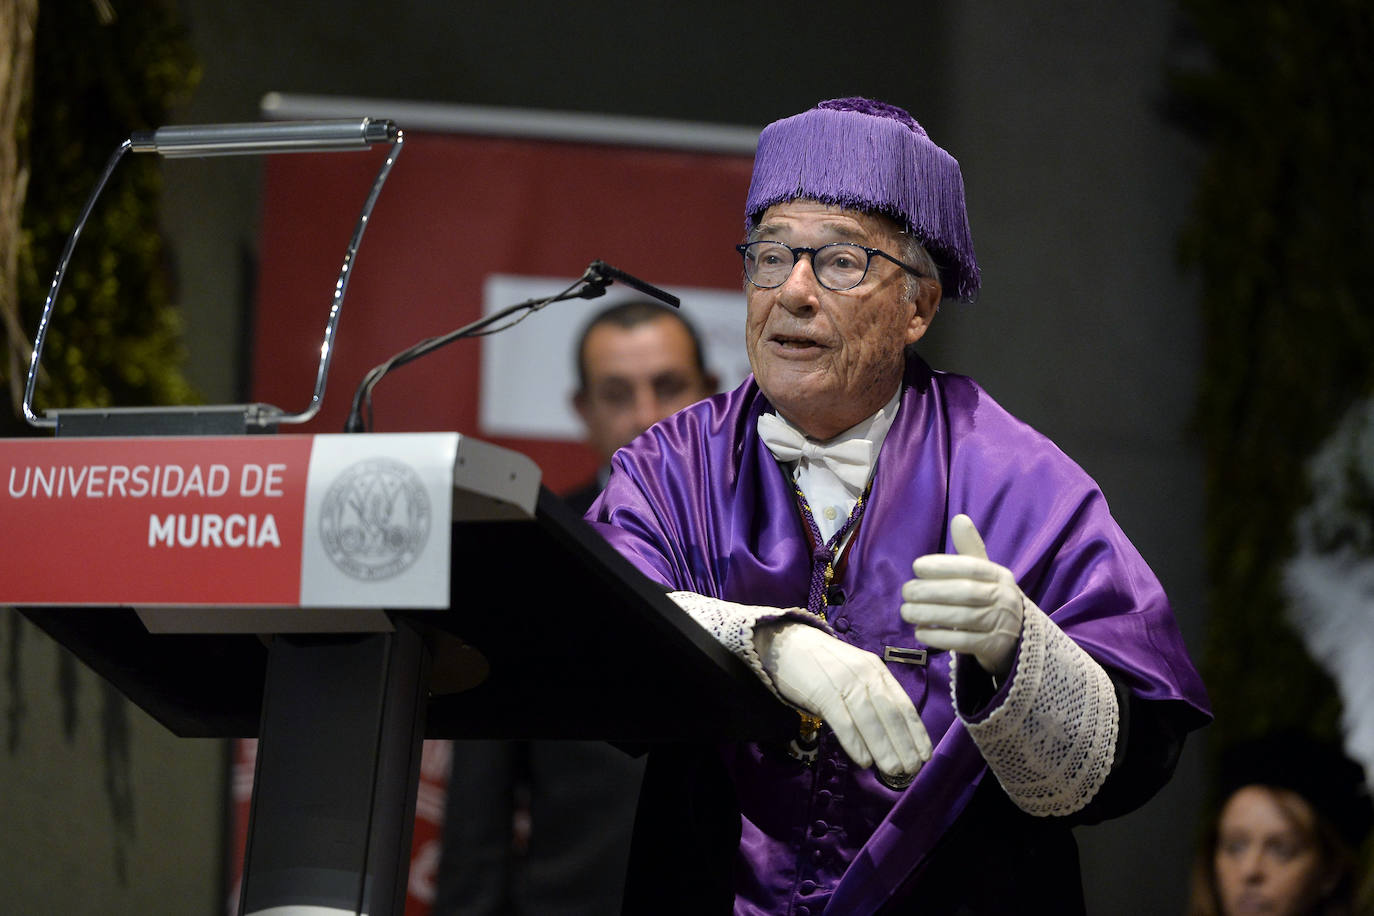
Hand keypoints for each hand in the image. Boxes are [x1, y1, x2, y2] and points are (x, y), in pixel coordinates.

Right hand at [756, 622, 931, 779]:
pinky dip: (855, 743)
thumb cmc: (823, 663)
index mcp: (877, 670)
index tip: (925, 755)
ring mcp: (844, 682)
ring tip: (893, 771)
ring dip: (884, 749)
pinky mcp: (823, 692)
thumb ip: (872, 695)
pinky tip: (864, 761)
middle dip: (904, 745)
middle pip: (890, 714)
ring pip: (870, 720)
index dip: (916, 732)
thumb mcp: (855, 671)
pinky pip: (843, 721)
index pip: (903, 704)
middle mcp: (865, 675)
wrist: (787, 643)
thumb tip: (890, 733)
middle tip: (912, 770)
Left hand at [900, 514, 1024, 678]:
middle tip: (906, 592)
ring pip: (962, 617)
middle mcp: (1004, 598)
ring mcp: (1001, 624)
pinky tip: (920, 632)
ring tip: (906, 612)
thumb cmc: (991, 598)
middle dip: (930, 591)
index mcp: (1000, 575)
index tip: (917, 566)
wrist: (1017, 638)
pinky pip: (963, 641)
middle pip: (965, 592)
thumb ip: (969, 548)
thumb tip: (959, 518)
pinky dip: (938, 637)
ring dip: (929, 614)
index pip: (972, 567)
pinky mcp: (993, 647)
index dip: (943, 565)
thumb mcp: (985, 573)